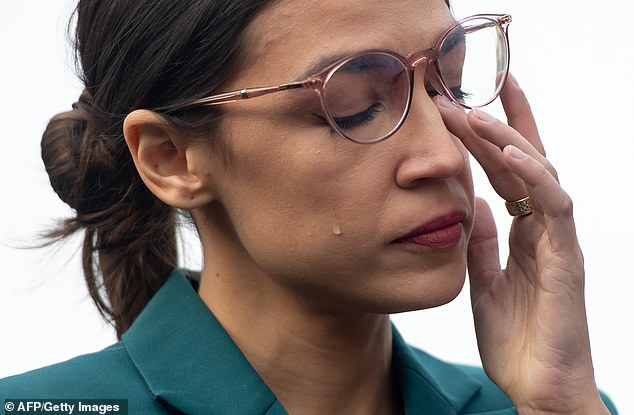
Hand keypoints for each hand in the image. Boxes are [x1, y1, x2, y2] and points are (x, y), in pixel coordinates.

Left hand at [436, 75, 609, 414]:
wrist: (538, 388)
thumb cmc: (517, 340)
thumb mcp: (485, 284)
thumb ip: (484, 245)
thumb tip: (475, 207)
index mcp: (524, 233)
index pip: (508, 173)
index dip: (490, 137)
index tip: (463, 104)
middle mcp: (543, 229)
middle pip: (524, 162)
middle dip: (495, 123)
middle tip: (460, 91)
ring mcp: (558, 241)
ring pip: (540, 175)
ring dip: (509, 140)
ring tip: (475, 111)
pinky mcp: (567, 258)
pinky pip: (554, 208)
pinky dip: (535, 177)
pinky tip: (513, 154)